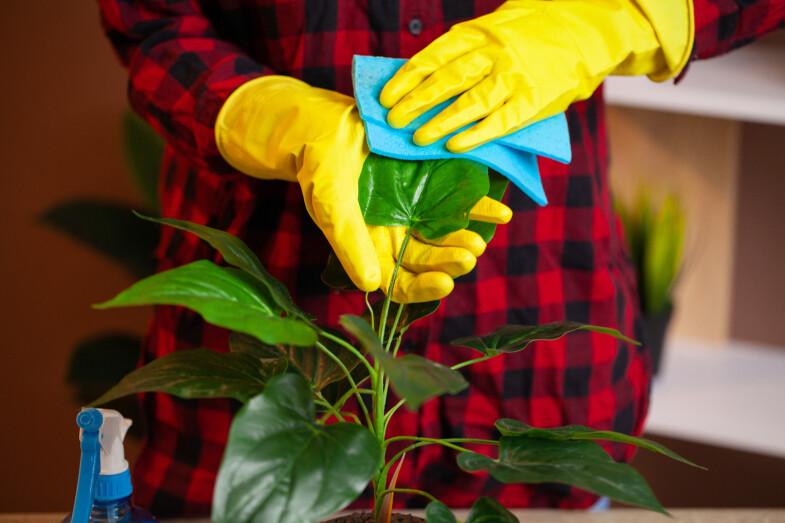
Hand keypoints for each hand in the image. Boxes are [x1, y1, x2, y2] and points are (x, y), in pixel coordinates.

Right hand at [215, 76, 510, 301]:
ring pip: (447, 233)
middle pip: (429, 259)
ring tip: (480, 241)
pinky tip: (501, 212)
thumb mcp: (332, 205)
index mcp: (373, 247)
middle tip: (469, 255)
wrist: (325, 123)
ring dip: (466, 239)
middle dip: (449, 260)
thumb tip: (369, 284)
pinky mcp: (432, 183)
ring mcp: (417, 208)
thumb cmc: (321, 167)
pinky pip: (460, 199)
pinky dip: (480, 207)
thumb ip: (350, 243)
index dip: (423, 288)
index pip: (401, 283)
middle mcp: (398, 233)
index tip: (444, 284)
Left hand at [380, 0, 692, 151]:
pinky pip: (501, 121)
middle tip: (393, 122)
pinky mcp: (534, 100)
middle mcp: (494, 53)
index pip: (433, 58)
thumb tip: (421, 80)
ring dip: (441, 122)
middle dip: (416, 103)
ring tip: (417, 139)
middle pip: (447, 80)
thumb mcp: (492, 32)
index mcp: (479, 33)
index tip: (385, 98)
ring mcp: (515, 76)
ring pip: (471, 101)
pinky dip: (476, 134)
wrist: (585, 28)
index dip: (407, 79)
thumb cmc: (528, 35)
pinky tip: (455, 146)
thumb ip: (462, 54)